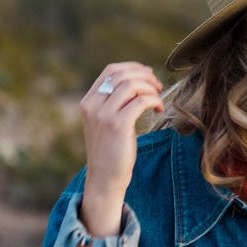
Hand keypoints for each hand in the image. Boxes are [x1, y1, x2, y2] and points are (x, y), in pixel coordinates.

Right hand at [78, 62, 163, 235]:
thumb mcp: (106, 122)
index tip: (149, 74)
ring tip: (158, 99)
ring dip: (151, 88)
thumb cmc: (111, 151)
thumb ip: (114, 102)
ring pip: (132, 85)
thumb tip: (139, 80)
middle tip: (158, 86)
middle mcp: (92, 105)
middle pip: (123, 75)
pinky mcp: (118, 125)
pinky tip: (158, 109)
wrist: (105, 179)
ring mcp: (103, 114)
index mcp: (88, 102)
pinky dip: (154, 101)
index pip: (111, 71)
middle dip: (146, 76)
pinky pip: (141, 101)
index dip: (133, 67)